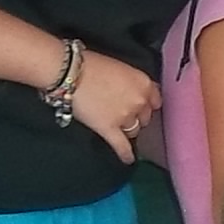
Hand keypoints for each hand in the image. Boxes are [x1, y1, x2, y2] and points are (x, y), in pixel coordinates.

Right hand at [67, 48, 161, 164]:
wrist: (69, 72)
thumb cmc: (90, 64)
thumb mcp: (120, 67)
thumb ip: (131, 82)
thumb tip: (130, 92)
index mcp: (143, 83)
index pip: (155, 100)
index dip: (147, 104)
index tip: (142, 106)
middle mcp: (139, 101)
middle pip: (145, 117)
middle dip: (136, 116)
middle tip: (122, 113)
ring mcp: (125, 117)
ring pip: (134, 130)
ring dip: (127, 129)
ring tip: (117, 127)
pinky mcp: (109, 129)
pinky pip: (122, 146)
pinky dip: (125, 154)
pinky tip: (128, 160)